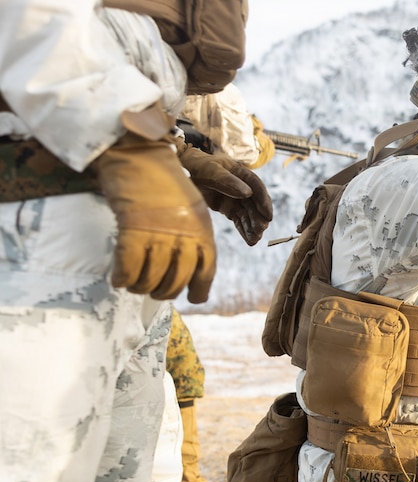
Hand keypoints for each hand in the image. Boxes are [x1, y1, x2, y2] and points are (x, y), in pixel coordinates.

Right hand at [91, 133, 215, 302]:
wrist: (138, 154)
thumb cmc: (162, 182)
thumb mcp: (190, 208)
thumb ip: (192, 236)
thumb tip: (187, 270)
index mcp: (202, 228)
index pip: (207, 270)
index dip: (200, 289)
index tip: (194, 298)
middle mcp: (184, 233)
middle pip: (178, 279)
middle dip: (165, 291)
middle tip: (154, 291)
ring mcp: (158, 232)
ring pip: (152, 278)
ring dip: (141, 287)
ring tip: (135, 285)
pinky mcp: (132, 229)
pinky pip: (128, 267)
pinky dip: (122, 277)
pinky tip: (118, 279)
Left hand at [177, 145, 273, 244]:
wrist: (182, 171)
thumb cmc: (196, 166)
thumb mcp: (211, 170)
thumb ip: (228, 181)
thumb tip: (248, 193)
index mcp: (241, 173)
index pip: (257, 187)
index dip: (264, 201)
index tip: (268, 216)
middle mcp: (242, 186)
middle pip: (255, 204)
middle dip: (259, 218)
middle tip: (260, 230)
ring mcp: (235, 198)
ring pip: (249, 214)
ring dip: (253, 227)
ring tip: (254, 239)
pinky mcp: (228, 209)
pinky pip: (239, 221)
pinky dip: (245, 231)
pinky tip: (250, 241)